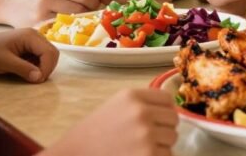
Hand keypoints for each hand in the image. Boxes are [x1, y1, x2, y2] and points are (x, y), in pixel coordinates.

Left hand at [0, 29, 58, 82]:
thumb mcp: (4, 62)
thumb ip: (23, 69)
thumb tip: (39, 78)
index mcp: (30, 36)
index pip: (49, 52)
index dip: (47, 68)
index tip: (37, 81)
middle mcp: (35, 35)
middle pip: (53, 53)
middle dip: (47, 68)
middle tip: (34, 80)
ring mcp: (34, 40)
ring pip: (49, 56)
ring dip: (43, 68)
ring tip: (28, 75)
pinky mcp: (31, 46)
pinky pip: (42, 57)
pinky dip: (38, 66)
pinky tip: (26, 70)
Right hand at [1, 0, 112, 26]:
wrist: (7, 2)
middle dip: (97, 5)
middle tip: (101, 10)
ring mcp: (43, 1)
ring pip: (78, 10)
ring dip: (88, 15)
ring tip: (90, 17)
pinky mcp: (39, 19)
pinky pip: (66, 22)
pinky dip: (75, 23)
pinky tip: (77, 24)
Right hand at [44, 88, 177, 155]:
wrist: (73, 155)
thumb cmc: (93, 134)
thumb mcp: (115, 107)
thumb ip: (141, 104)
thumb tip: (170, 109)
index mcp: (131, 96)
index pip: (167, 99)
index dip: (163, 111)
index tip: (155, 120)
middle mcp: (141, 112)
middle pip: (173, 119)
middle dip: (163, 129)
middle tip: (145, 138)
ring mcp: (145, 135)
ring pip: (172, 139)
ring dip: (161, 146)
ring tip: (138, 148)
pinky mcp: (148, 155)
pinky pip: (167, 155)